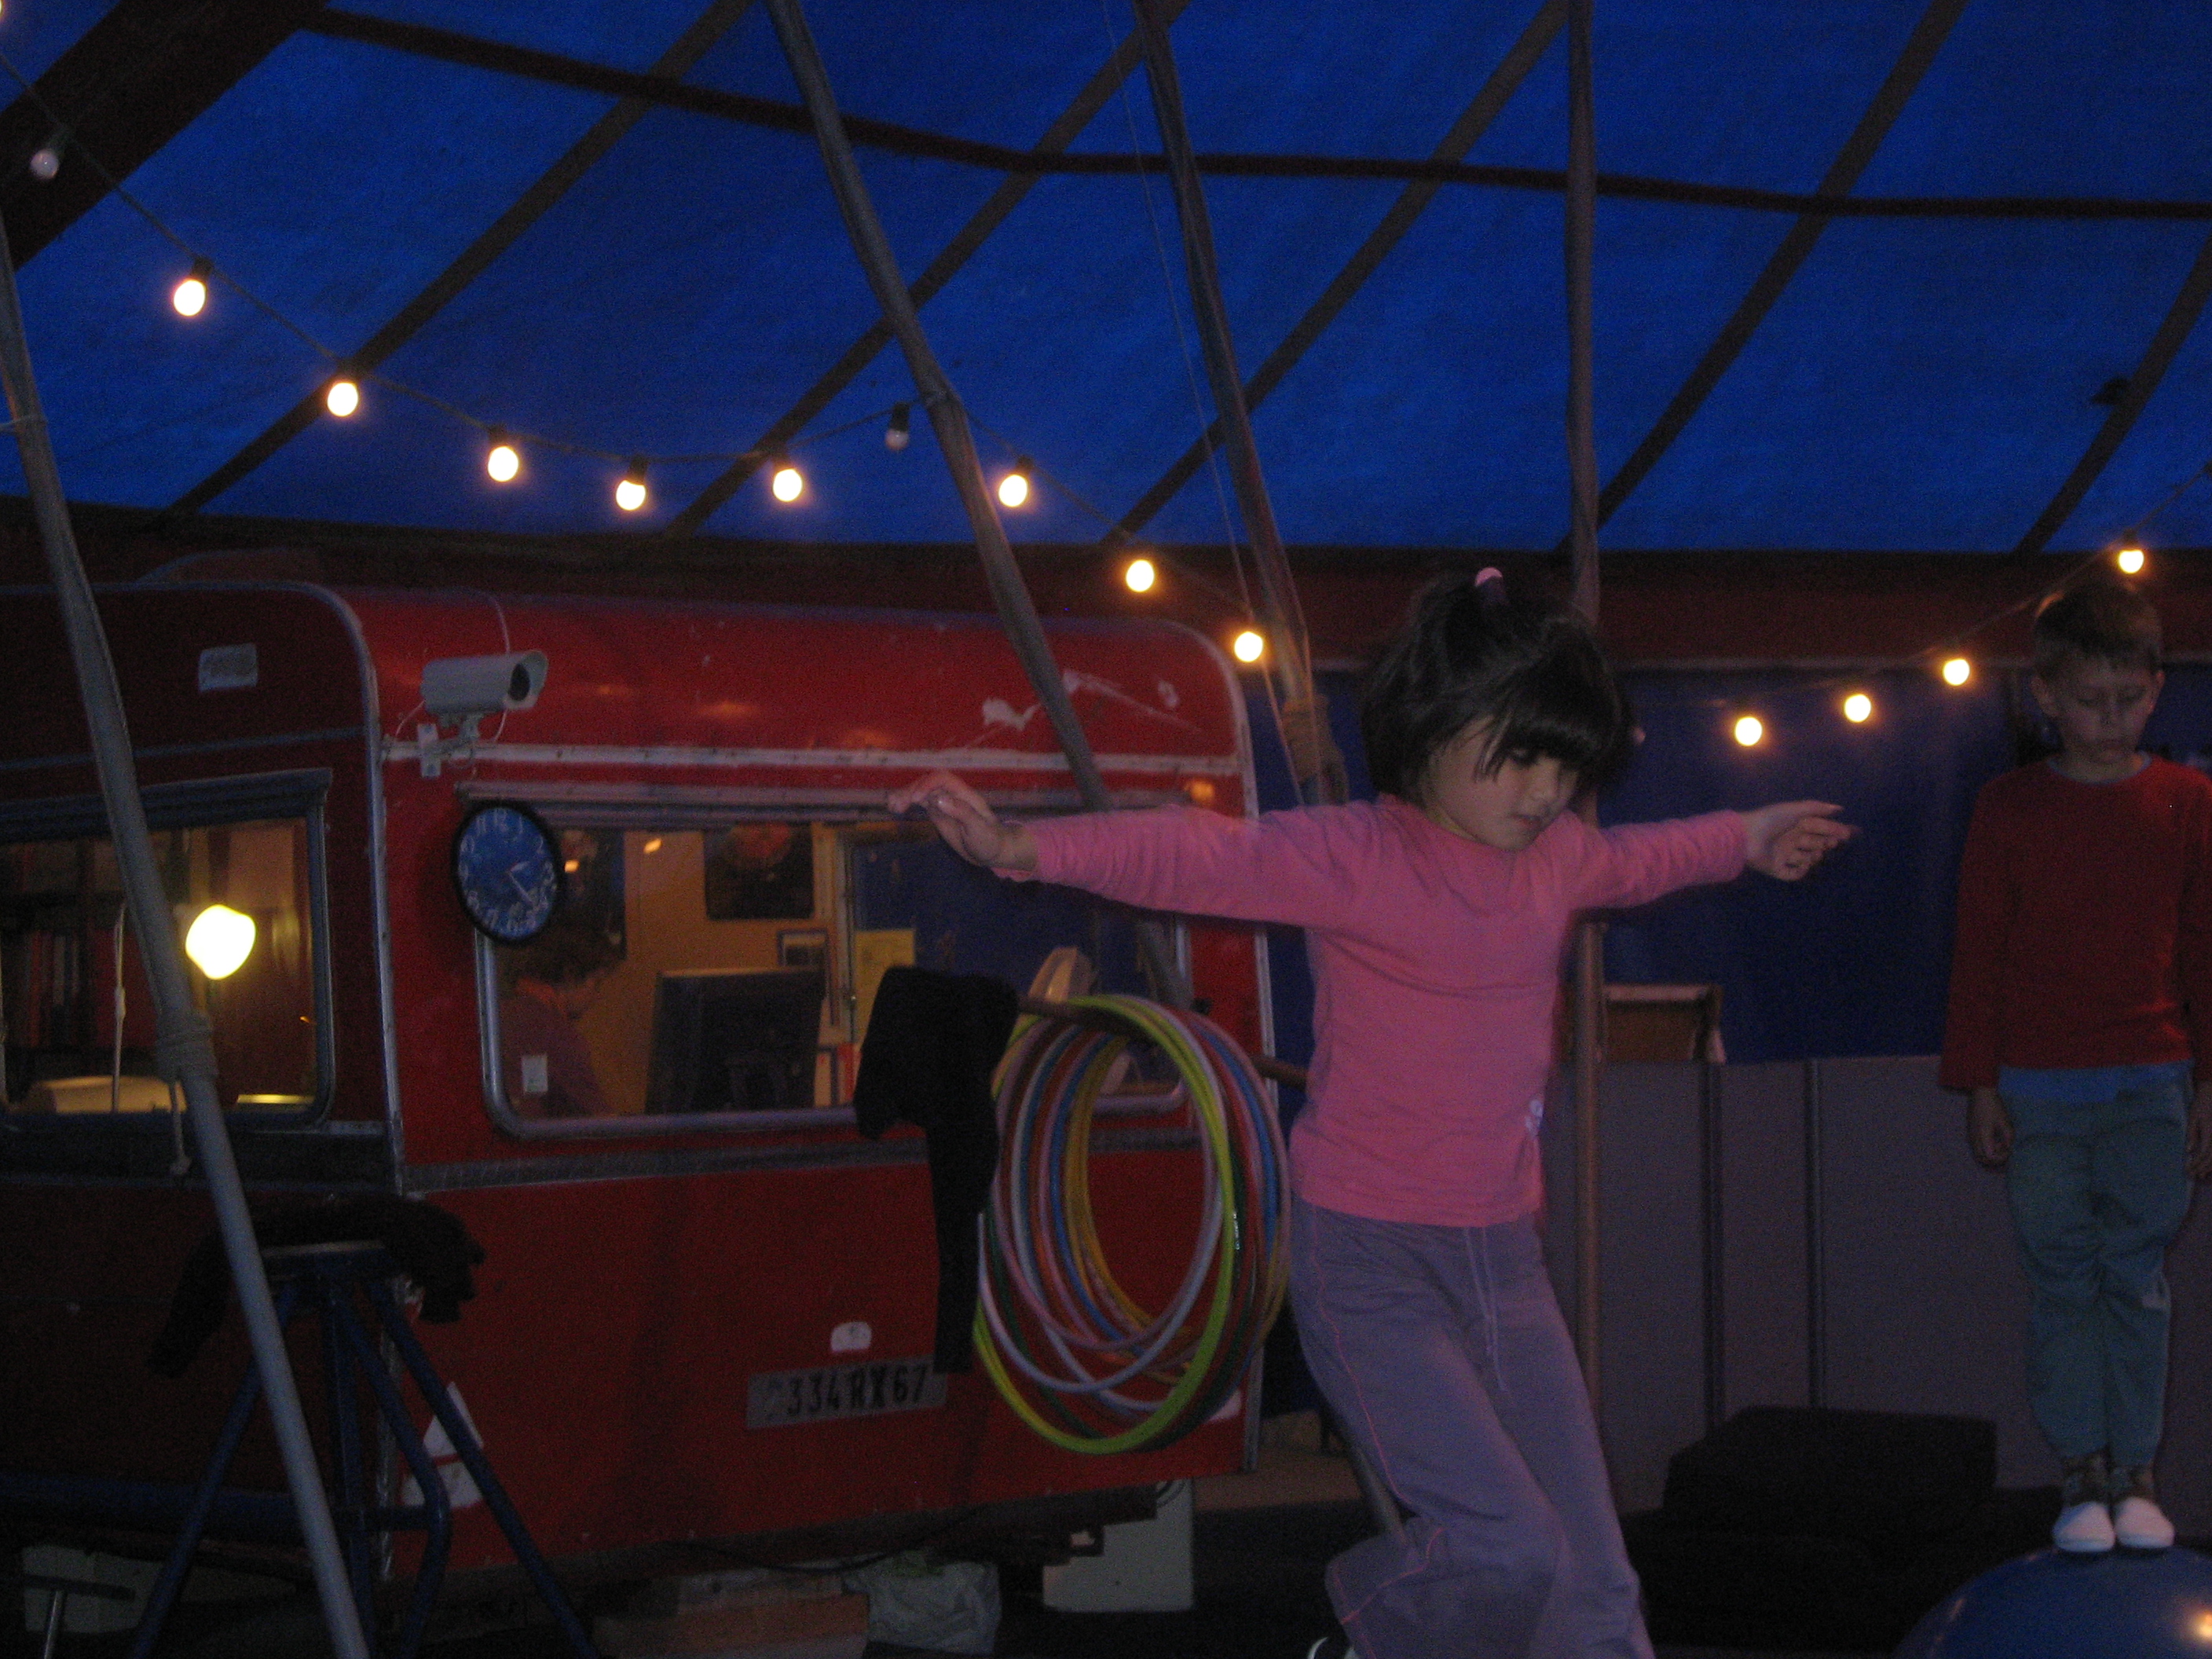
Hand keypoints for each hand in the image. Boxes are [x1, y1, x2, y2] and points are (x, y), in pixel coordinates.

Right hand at [888, 771, 1037, 871]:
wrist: (992, 851)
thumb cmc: (989, 840)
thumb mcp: (979, 829)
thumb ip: (961, 812)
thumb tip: (938, 799)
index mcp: (964, 795)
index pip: (942, 779)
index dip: (927, 784)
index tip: (915, 800)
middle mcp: (952, 795)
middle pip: (927, 783)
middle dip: (911, 791)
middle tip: (898, 807)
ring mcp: (944, 803)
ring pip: (921, 792)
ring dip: (905, 795)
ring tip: (891, 806)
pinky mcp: (938, 812)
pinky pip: (920, 802)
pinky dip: (907, 803)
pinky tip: (894, 807)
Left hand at [1741, 801, 1853, 880]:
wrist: (1746, 837)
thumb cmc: (1771, 820)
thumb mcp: (1795, 810)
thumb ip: (1817, 808)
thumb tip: (1839, 808)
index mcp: (1794, 824)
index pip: (1819, 827)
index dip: (1833, 830)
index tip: (1849, 834)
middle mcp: (1790, 839)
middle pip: (1814, 843)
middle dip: (1825, 843)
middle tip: (1831, 843)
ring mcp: (1782, 855)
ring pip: (1805, 859)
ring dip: (1814, 857)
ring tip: (1815, 854)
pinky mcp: (1775, 869)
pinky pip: (1791, 874)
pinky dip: (1799, 872)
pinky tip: (1802, 866)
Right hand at [1969, 1087, 2011, 1168]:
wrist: (1981, 1094)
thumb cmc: (1994, 1106)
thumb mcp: (2005, 1122)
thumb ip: (2008, 1138)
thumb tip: (2009, 1148)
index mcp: (1983, 1136)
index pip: (1990, 1157)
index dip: (2001, 1157)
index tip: (2008, 1149)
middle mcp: (1974, 1138)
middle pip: (1982, 1159)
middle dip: (1995, 1159)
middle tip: (2004, 1149)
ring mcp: (1971, 1136)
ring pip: (1978, 1154)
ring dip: (1990, 1154)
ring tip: (1999, 1144)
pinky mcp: (1971, 1132)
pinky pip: (1977, 1147)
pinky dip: (1986, 1148)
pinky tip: (1993, 1139)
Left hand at [2191, 1083, 2211, 1181]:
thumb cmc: (2201, 1106)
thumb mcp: (2193, 1118)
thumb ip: (2192, 1135)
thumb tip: (2190, 1151)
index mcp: (2210, 1133)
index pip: (2203, 1154)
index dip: (2196, 1164)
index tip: (2189, 1170)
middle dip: (2203, 1168)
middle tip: (2194, 1176)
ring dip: (2210, 1167)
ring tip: (2202, 1175)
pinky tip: (2210, 1167)